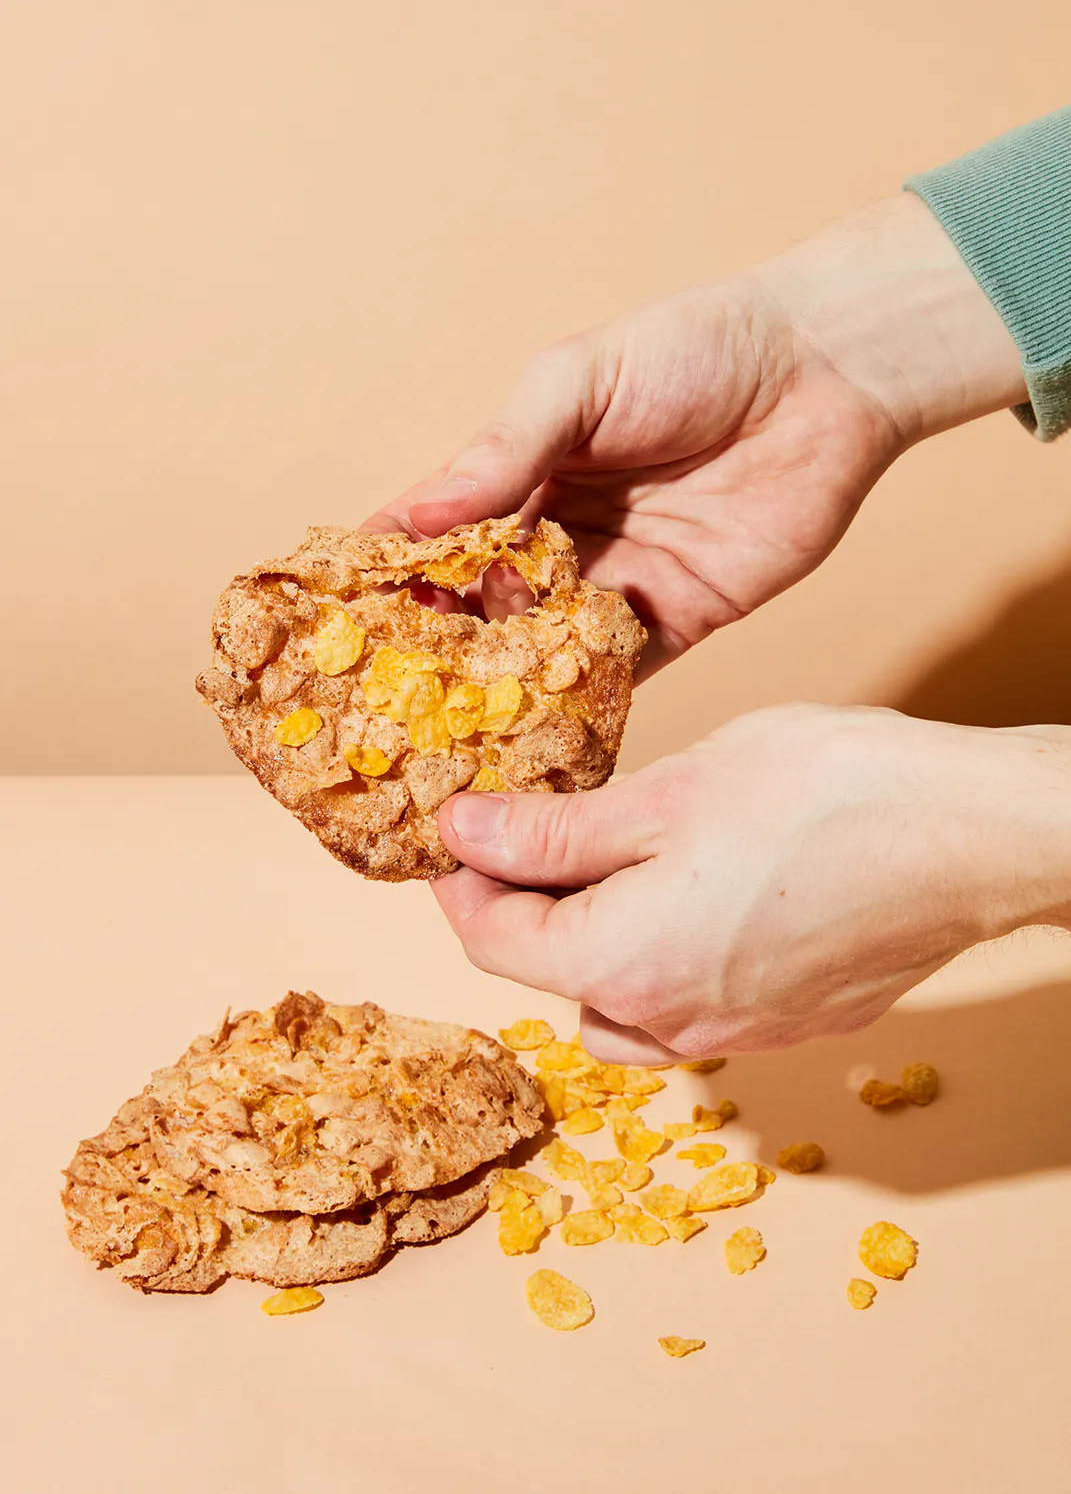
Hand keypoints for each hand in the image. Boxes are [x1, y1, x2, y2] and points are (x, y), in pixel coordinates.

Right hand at [366, 195, 1022, 677]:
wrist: (828, 374)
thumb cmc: (699, 349)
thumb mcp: (582, 382)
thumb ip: (505, 450)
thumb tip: (416, 519)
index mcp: (527, 471)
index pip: (440, 532)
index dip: (391, 574)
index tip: (338, 621)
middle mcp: (561, 536)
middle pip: (481, 604)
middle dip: (435, 649)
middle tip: (381, 701)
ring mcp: (616, 583)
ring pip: (539, 649)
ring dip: (496, 689)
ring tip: (441, 739)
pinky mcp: (677, 621)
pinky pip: (616, 677)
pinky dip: (577, 709)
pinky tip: (532, 744)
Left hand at [431, 705, 1070, 1061]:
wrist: (970, 834)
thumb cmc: (829, 798)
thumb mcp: (667, 792)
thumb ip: (554, 831)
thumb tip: (464, 836)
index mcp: (624, 964)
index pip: (495, 943)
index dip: (461, 884)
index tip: (458, 833)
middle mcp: (674, 1021)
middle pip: (557, 977)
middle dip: (528, 911)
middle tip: (540, 832)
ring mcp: (741, 1030)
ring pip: (625, 1003)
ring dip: (599, 943)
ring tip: (621, 863)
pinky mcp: (794, 1018)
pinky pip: (696, 1003)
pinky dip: (670, 956)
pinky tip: (701, 892)